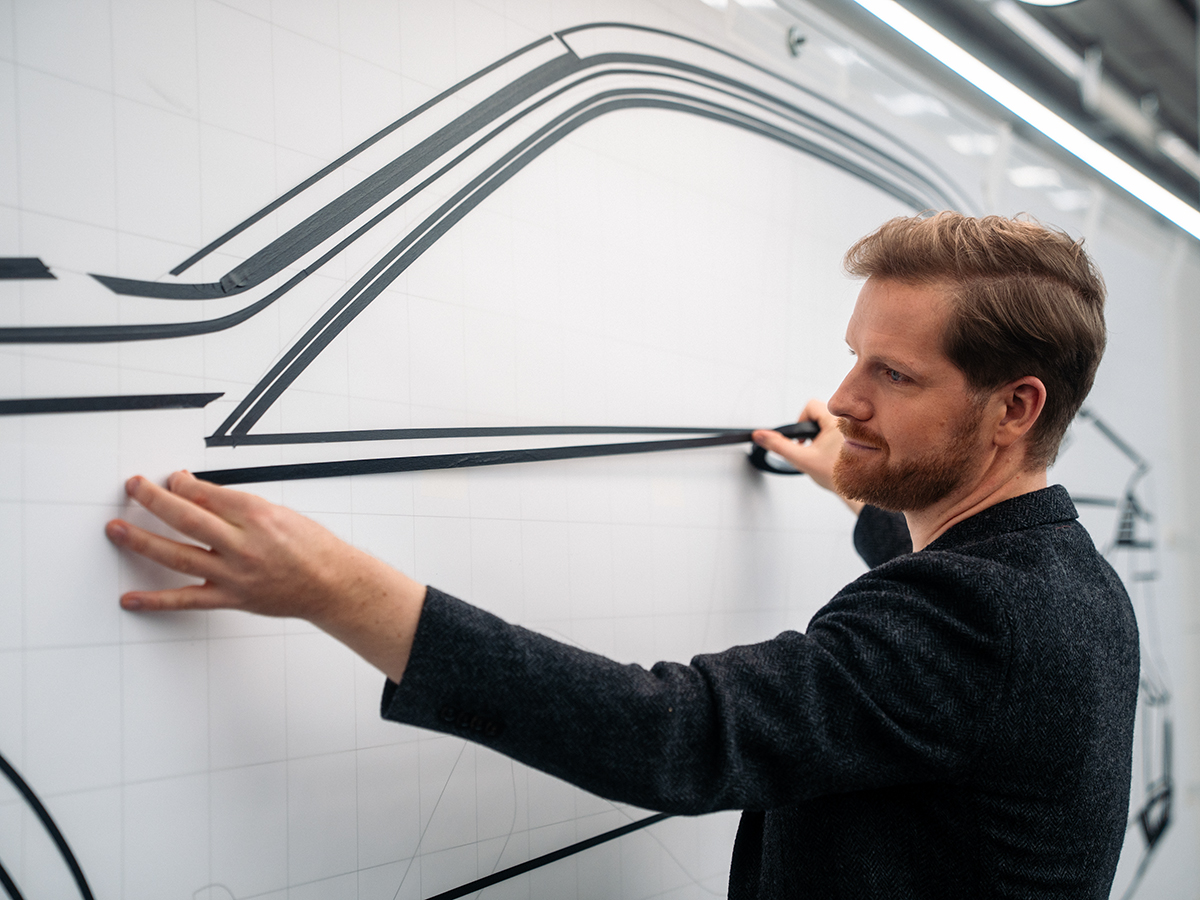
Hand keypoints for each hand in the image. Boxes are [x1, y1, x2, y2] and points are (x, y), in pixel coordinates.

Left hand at [105, 471, 424, 681]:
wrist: (333, 584)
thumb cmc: (313, 547)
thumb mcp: (280, 513)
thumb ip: (239, 507)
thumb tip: (200, 498)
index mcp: (258, 515)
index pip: (208, 494)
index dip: (182, 483)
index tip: (169, 479)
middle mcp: (243, 544)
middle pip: (186, 518)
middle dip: (153, 499)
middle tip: (133, 487)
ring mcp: (234, 573)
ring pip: (178, 555)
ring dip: (142, 541)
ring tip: (117, 529)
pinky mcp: (231, 597)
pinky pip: (187, 599)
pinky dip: (156, 600)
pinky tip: (131, 597)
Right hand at [752, 399, 863, 513]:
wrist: (857, 491)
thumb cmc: (835, 475)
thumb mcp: (802, 459)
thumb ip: (778, 446)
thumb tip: (760, 436)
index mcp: (835, 421)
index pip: (811, 405)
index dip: (801, 420)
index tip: (803, 438)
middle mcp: (848, 421)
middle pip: (820, 413)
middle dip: (813, 430)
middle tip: (815, 447)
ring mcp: (856, 429)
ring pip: (830, 422)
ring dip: (823, 435)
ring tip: (826, 453)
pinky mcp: (859, 437)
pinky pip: (841, 429)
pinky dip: (833, 440)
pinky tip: (834, 454)